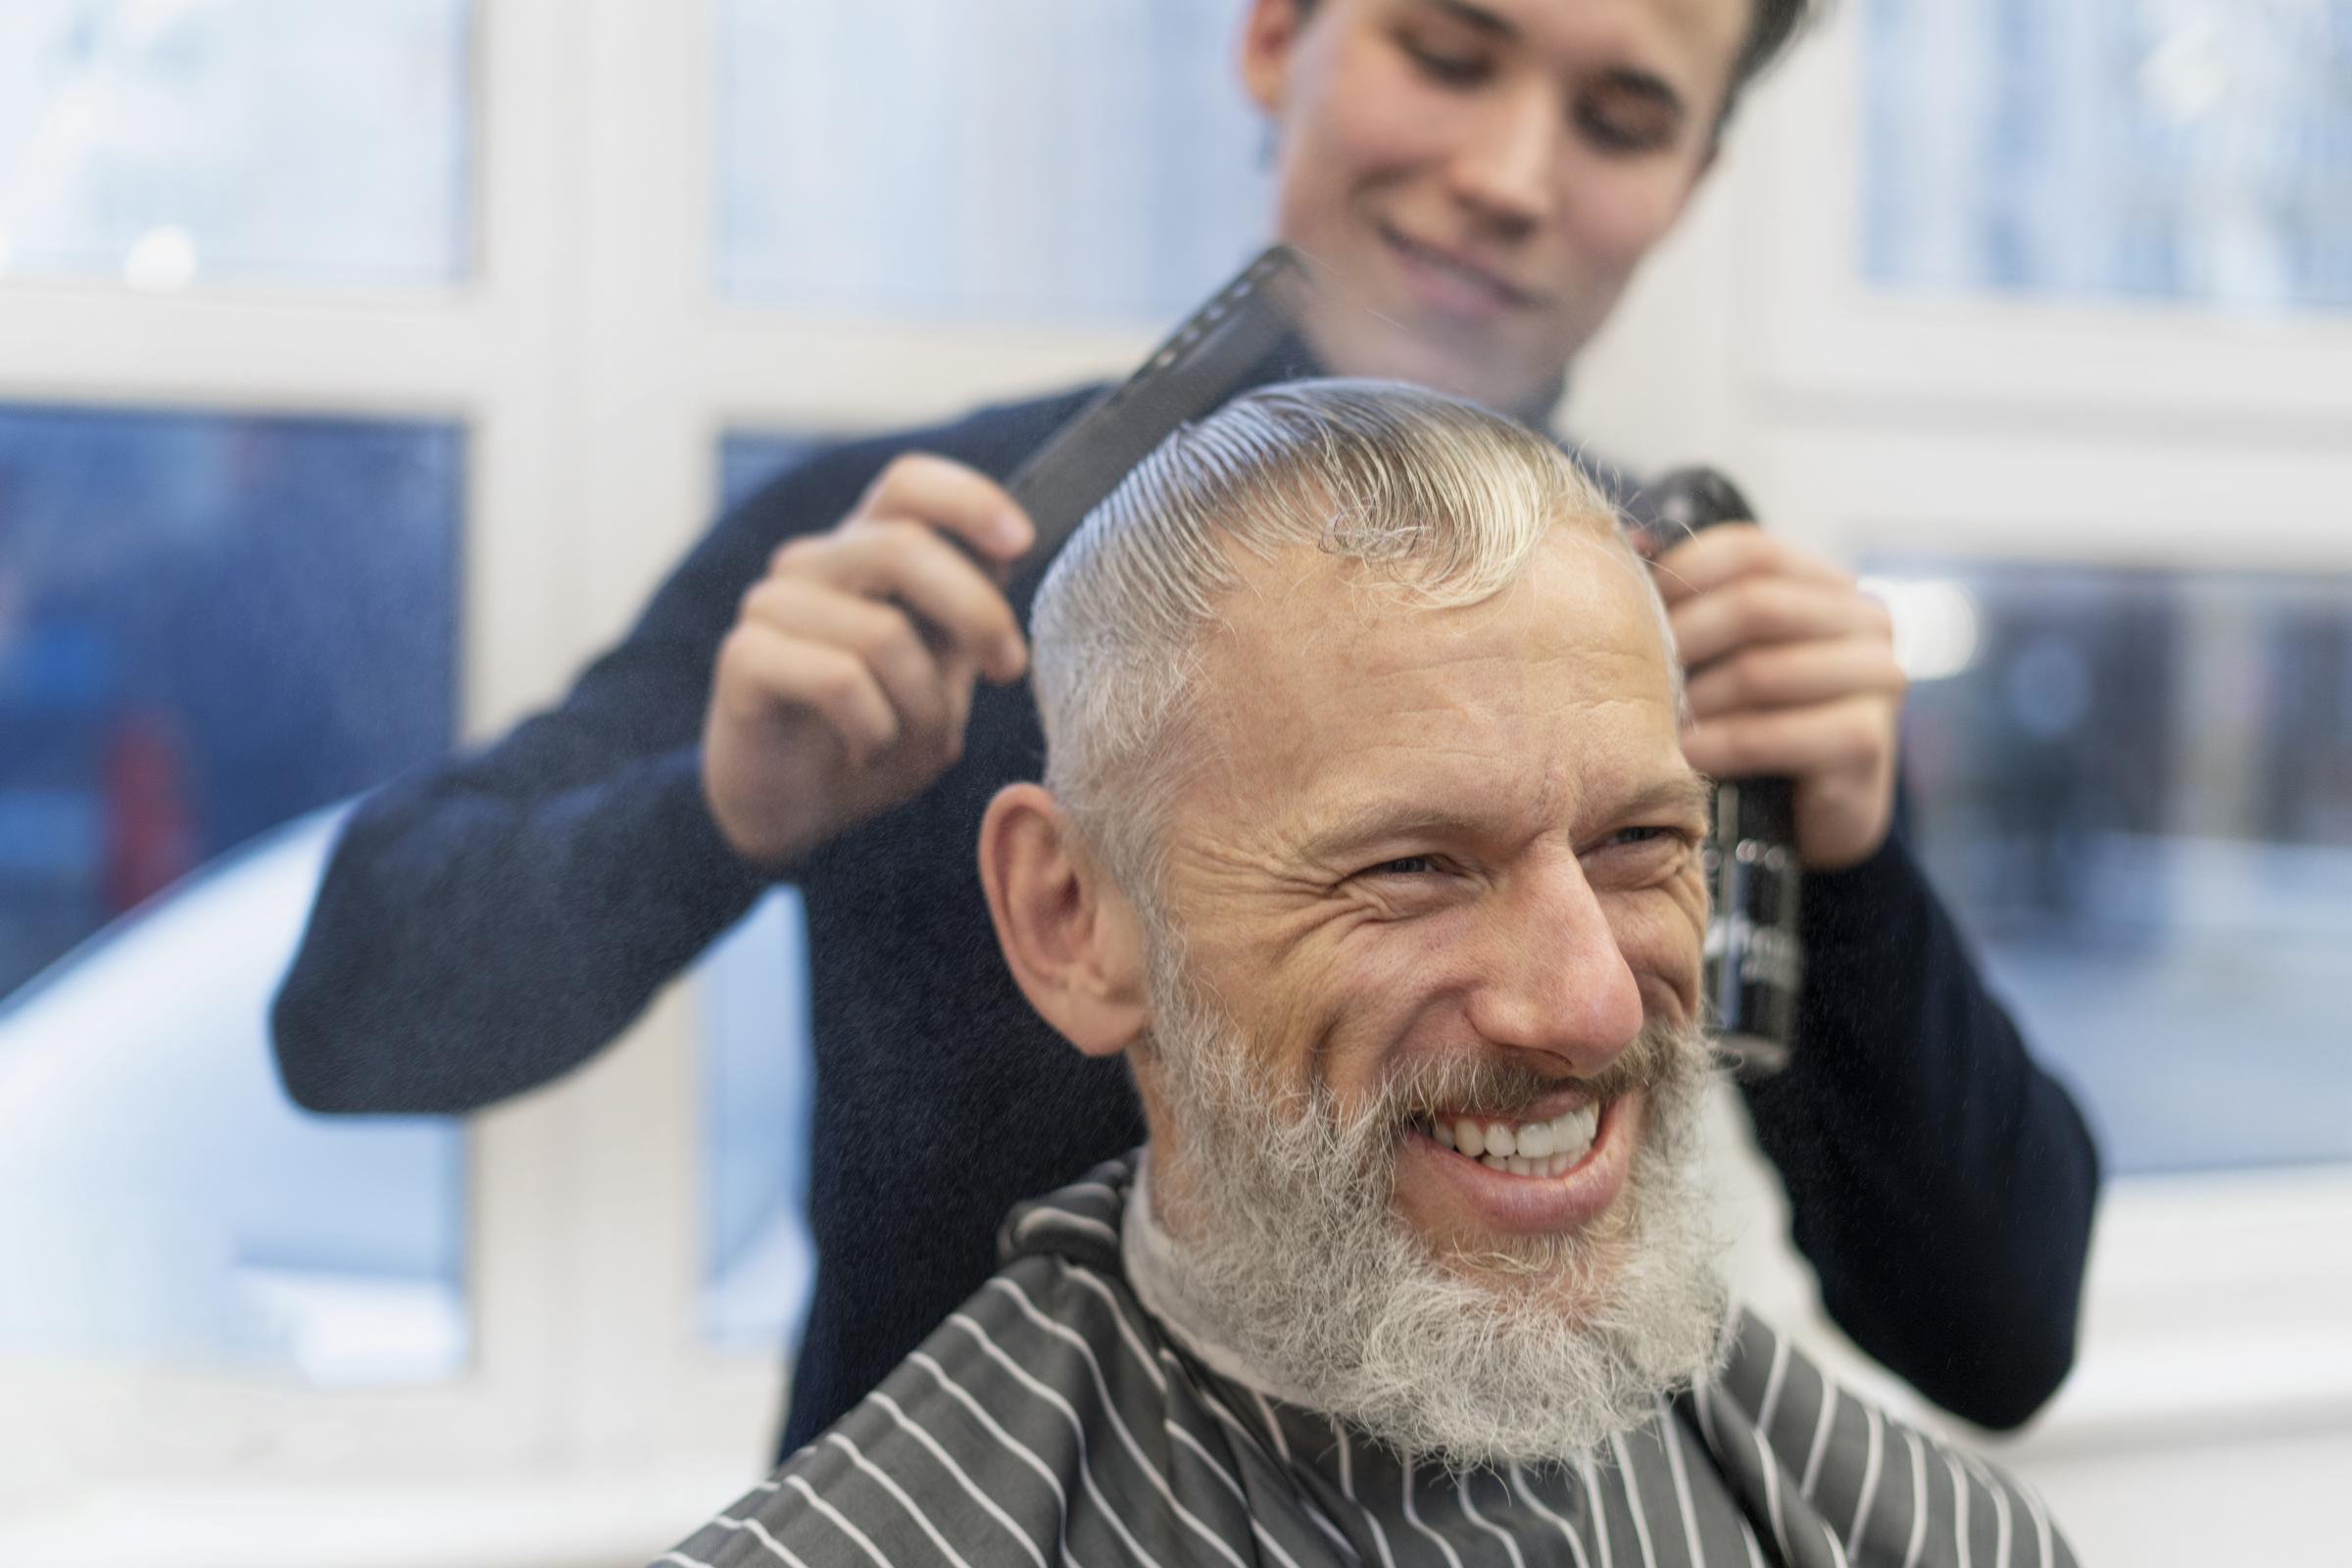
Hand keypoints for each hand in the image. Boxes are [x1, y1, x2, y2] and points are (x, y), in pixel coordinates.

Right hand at [703, 453, 1032, 865]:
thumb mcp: (941, 676)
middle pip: (904, 546)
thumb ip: (966, 618)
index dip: (967, 500)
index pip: (907, 485)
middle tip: (1009, 670)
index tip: (1022, 545)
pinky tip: (865, 752)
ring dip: (921, 704)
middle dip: (977, 612)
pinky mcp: (743, 657)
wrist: (797, 814)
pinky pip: (839, 679)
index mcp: (865, 552)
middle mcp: (814, 565)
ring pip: (882, 633)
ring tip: (912, 743)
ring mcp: (771, 605)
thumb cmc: (875, 736)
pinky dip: (873, 728)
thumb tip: (1008, 551)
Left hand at [1645, 524, 1904, 870]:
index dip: (1684, 576)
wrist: (1813, 817)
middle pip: (1755, 605)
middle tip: (1634, 675)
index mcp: (1832, 585)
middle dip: (1683, 640)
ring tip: (1652, 720)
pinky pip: (1772, 734)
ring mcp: (1878, 678)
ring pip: (1760, 670)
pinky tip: (1683, 758)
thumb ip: (1698, 603)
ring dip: (1695, 700)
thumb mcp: (1732, 656)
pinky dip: (1717, 746)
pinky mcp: (1868, 741)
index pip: (1750, 551)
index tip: (1636, 614)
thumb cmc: (1761, 724)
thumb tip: (1632, 545)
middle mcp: (1868, 620)